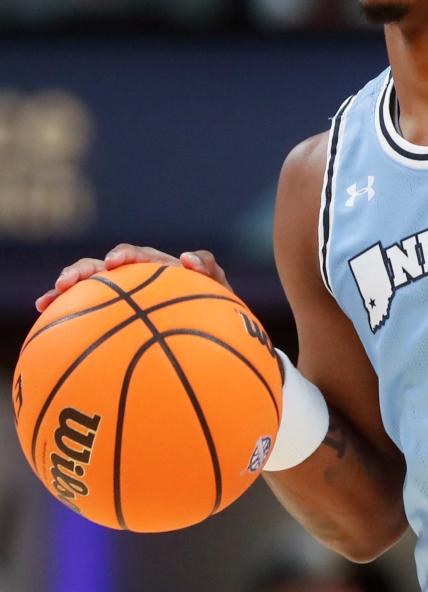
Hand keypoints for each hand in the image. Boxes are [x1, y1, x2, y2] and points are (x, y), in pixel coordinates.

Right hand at [35, 243, 230, 311]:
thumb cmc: (215, 309)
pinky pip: (83, 313)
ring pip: (87, 287)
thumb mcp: (219, 291)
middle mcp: (134, 279)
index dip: (124, 255)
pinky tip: (43, 316)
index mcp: (157, 269)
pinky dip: (62, 312)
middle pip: (101, 268)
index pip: (137, 256)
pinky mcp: (109, 315)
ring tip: (46, 300)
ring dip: (66, 288)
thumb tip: (187, 257)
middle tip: (67, 282)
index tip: (113, 264)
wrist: (210, 336)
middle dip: (82, 271)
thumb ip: (209, 269)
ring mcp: (120, 297)